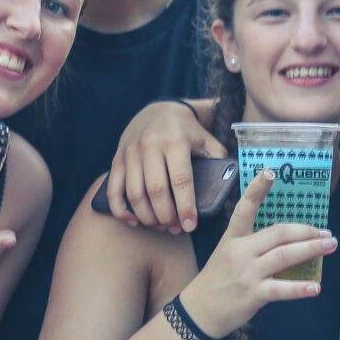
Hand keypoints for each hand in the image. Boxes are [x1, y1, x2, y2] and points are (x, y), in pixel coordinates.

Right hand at [108, 101, 227, 232]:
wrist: (159, 110)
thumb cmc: (188, 132)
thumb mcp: (207, 140)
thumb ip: (218, 160)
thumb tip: (225, 186)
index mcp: (175, 141)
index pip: (181, 180)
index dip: (186, 206)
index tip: (190, 226)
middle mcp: (150, 146)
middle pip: (156, 190)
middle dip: (167, 216)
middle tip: (176, 229)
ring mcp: (130, 153)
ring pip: (135, 194)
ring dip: (147, 217)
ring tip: (161, 226)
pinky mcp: (118, 159)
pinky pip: (113, 190)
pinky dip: (121, 210)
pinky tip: (134, 221)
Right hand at [177, 170, 334, 335]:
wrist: (198, 311)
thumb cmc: (217, 280)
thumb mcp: (227, 253)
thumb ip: (254, 245)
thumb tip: (288, 240)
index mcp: (233, 237)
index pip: (245, 207)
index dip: (257, 188)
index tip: (270, 171)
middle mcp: (240, 251)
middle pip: (278, 233)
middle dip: (306, 231)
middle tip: (327, 233)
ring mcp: (247, 272)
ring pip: (284, 255)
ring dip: (311, 249)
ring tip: (329, 246)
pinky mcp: (253, 294)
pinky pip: (281, 289)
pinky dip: (300, 288)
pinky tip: (316, 287)